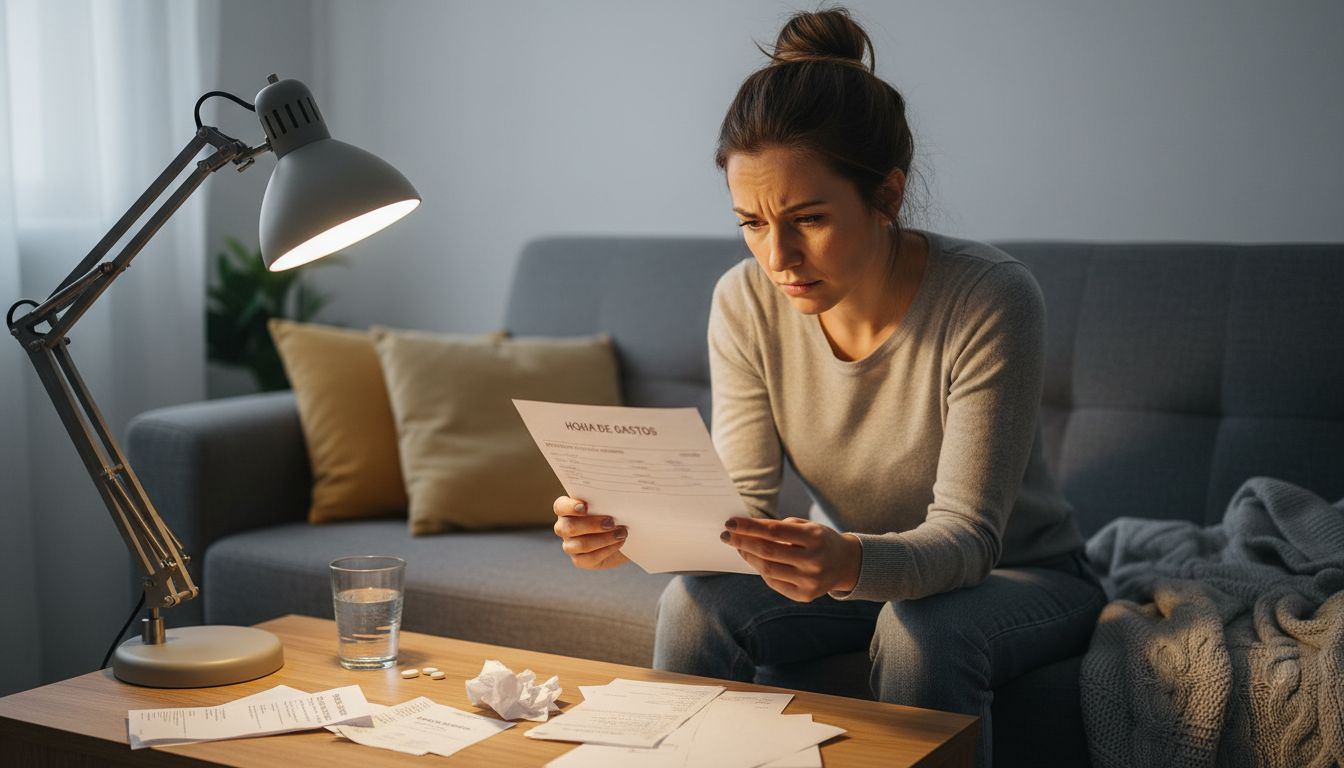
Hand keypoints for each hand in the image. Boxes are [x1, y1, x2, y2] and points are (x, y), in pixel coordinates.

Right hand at [552, 496, 629, 569]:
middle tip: (611, 522)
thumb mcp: (610, 504)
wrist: (623, 533)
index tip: (585, 507)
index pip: (560, 507)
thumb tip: (612, 499)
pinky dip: (607, 550)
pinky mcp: (580, 560)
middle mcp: (565, 527)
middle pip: (568, 528)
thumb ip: (605, 500)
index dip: (570, 507)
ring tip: (621, 533)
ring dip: (603, 539)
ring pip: (580, 545)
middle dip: (591, 525)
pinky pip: (589, 558)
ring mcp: (570, 545)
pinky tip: (619, 542)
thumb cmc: (615, 513)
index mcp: (567, 509)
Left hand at [720, 516, 861, 601]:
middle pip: (768, 552)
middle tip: (726, 535)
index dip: (749, 527)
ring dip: (748, 557)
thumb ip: (778, 527)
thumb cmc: (819, 540)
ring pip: (768, 570)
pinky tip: (755, 561)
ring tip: (739, 547)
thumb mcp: (806, 527)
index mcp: (815, 537)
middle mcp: (814, 561)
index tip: (731, 522)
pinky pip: (774, 583)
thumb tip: (744, 529)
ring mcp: (810, 581)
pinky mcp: (805, 596)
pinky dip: (761, 571)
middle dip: (743, 542)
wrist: (846, 564)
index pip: (774, 531)